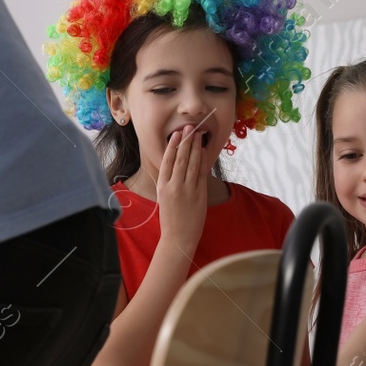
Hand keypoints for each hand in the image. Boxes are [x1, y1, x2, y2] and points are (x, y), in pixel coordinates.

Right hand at [157, 123, 210, 254]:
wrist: (179, 237)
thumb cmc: (170, 219)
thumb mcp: (163, 198)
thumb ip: (168, 182)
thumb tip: (175, 164)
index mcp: (162, 186)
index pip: (167, 161)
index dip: (172, 145)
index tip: (176, 134)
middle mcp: (174, 186)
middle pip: (180, 158)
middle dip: (185, 141)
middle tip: (189, 127)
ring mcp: (187, 190)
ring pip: (191, 163)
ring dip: (195, 147)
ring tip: (197, 134)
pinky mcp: (199, 194)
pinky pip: (201, 173)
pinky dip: (203, 160)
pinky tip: (204, 151)